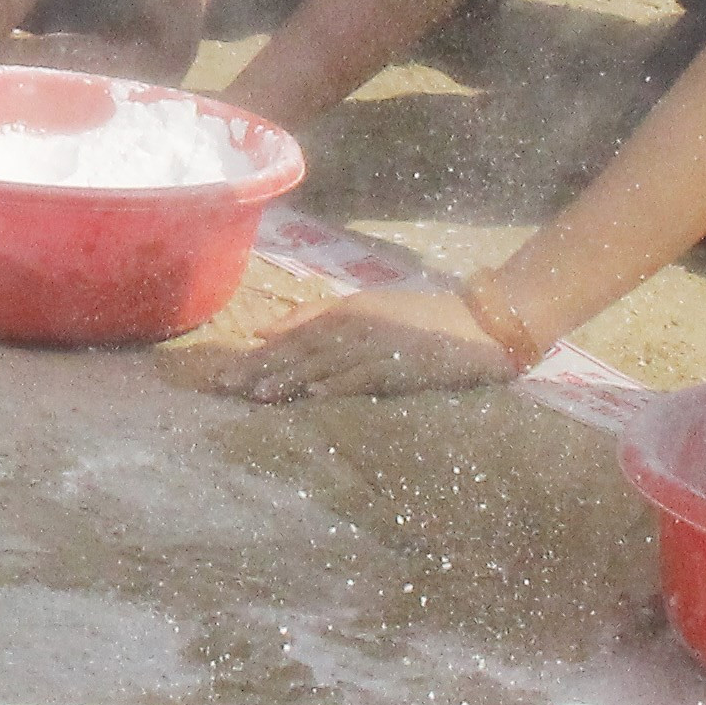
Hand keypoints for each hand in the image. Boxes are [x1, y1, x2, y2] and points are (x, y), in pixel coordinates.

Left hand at [210, 278, 521, 400]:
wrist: (480, 322)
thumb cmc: (423, 318)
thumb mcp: (367, 309)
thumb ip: (319, 318)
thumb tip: (266, 330)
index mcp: (347, 309)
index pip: (293, 331)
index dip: (259, 352)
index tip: (226, 370)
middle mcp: (356, 321)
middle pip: (298, 346)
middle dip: (260, 367)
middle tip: (225, 387)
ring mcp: (377, 342)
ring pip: (323, 361)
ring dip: (289, 378)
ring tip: (257, 395)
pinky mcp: (400, 363)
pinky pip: (362, 374)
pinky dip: (337, 383)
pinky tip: (313, 394)